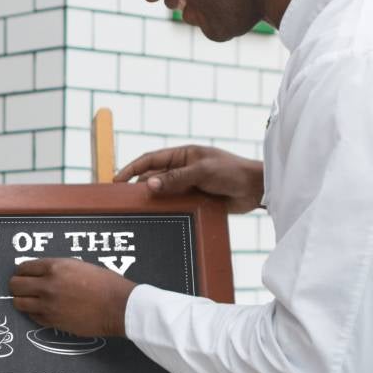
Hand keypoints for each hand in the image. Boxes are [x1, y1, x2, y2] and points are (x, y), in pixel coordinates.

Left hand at [6, 260, 135, 337]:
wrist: (118, 307)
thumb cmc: (105, 284)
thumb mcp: (79, 266)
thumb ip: (57, 268)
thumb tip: (41, 272)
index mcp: (54, 267)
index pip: (23, 267)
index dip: (22, 271)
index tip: (24, 275)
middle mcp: (47, 285)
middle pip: (15, 285)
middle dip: (17, 285)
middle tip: (23, 288)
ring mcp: (48, 305)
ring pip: (18, 303)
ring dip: (22, 300)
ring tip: (30, 300)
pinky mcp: (52, 321)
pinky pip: (32, 317)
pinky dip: (34, 313)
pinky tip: (43, 310)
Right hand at [114, 145, 264, 213]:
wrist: (256, 189)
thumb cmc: (232, 172)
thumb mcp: (202, 171)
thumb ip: (176, 178)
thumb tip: (149, 184)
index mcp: (183, 155)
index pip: (151, 159)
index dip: (132, 168)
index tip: (116, 180)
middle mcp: (183, 169)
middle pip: (154, 177)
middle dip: (140, 187)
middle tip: (125, 201)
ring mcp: (189, 185)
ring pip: (164, 193)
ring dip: (154, 200)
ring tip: (140, 211)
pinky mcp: (196, 199)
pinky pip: (176, 204)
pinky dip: (167, 210)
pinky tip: (160, 218)